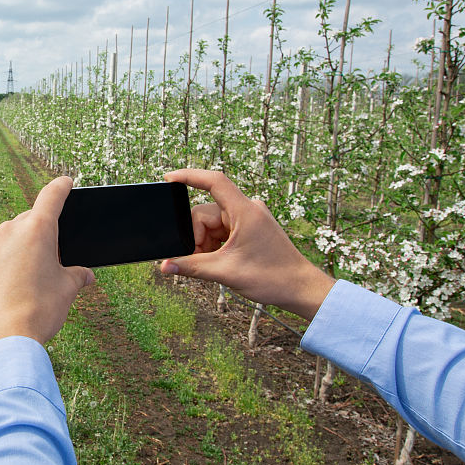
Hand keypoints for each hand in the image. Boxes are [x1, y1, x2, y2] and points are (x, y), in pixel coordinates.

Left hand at [0, 176, 95, 362]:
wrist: (0, 339)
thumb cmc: (39, 312)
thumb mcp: (67, 291)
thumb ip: (78, 276)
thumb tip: (87, 276)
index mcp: (38, 229)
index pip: (52, 197)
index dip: (60, 188)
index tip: (64, 183)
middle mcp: (8, 230)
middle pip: (27, 223)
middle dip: (37, 236)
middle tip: (46, 262)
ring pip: (3, 240)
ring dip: (13, 252)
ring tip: (20, 284)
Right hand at [158, 169, 334, 318]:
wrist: (299, 288)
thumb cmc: (273, 277)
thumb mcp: (225, 272)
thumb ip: (191, 267)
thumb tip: (165, 266)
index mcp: (245, 212)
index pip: (215, 182)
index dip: (190, 176)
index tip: (169, 178)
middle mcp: (247, 210)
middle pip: (205, 213)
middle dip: (196, 238)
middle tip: (199, 260)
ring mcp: (249, 219)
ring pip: (211, 225)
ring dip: (205, 244)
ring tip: (213, 265)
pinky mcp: (249, 228)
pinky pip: (221, 231)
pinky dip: (214, 245)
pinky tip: (219, 261)